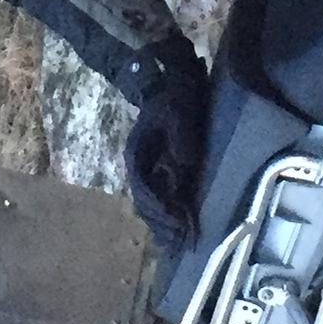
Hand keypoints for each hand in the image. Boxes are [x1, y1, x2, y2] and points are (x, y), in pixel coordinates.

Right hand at [121, 38, 210, 264]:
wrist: (167, 78)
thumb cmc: (173, 96)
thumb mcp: (179, 112)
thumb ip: (181, 138)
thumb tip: (184, 166)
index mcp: (139, 156)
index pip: (147, 192)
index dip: (163, 213)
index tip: (181, 228)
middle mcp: (138, 166)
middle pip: (146, 204)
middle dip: (163, 226)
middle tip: (181, 246)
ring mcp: (146, 167)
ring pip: (149, 204)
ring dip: (162, 224)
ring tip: (176, 243)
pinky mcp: (156, 166)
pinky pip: (157, 196)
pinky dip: (164, 214)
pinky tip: (174, 226)